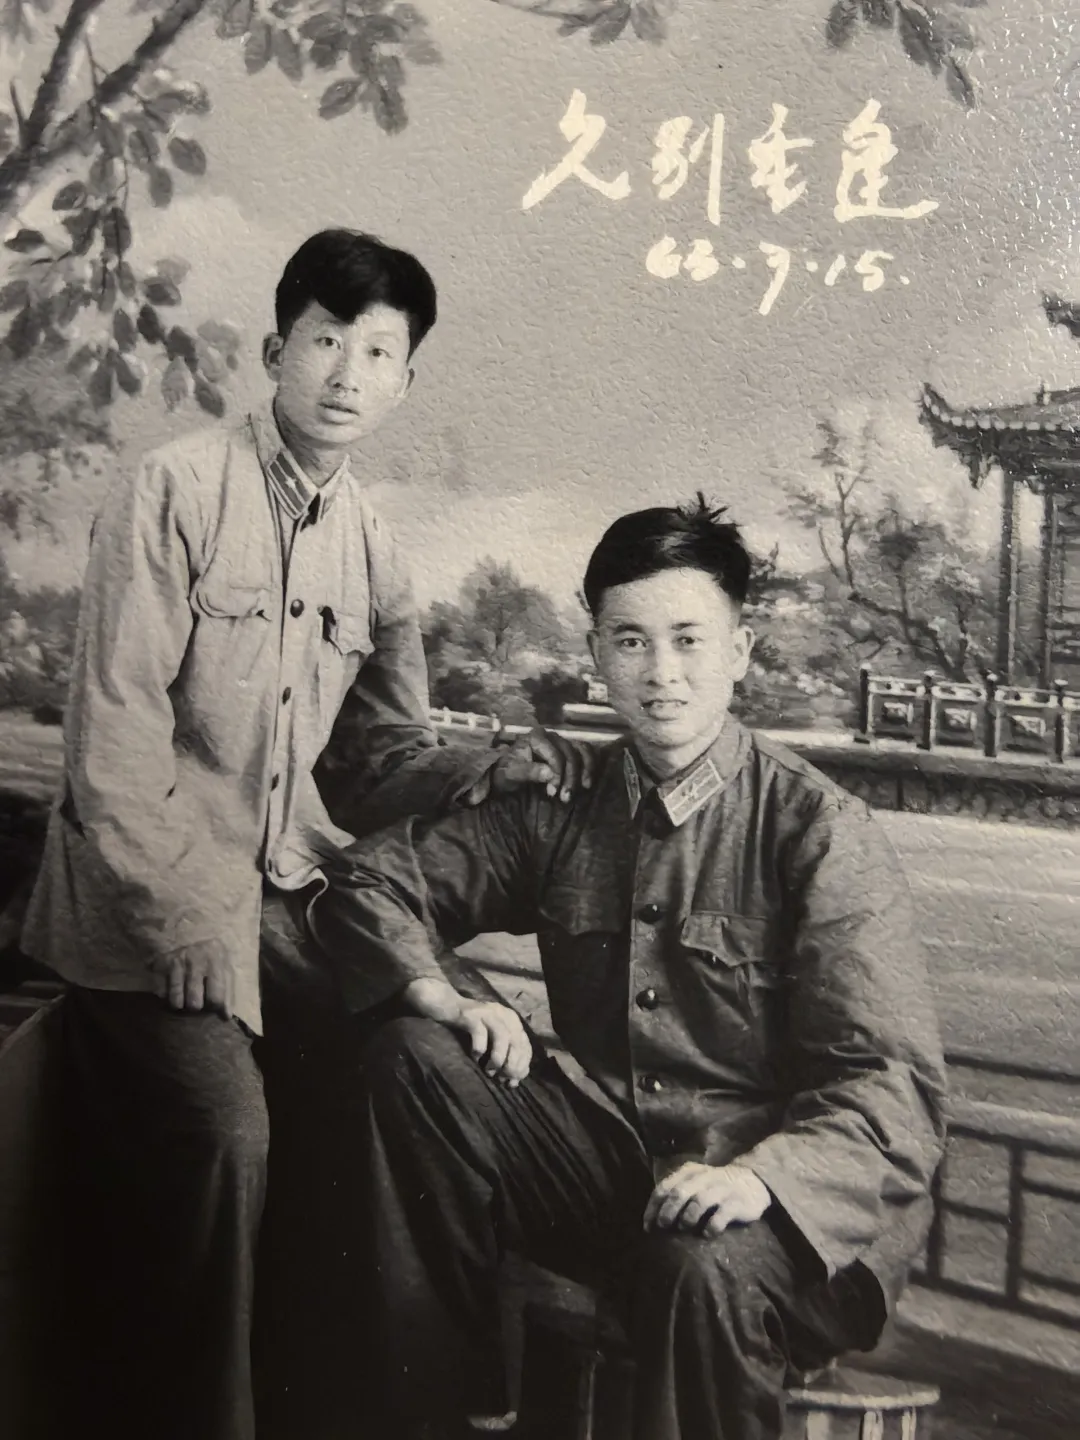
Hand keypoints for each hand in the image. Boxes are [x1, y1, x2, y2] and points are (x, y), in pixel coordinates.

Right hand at [148, 938, 234, 1017]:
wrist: (182, 927)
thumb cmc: (208, 950)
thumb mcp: (224, 962)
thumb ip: (227, 988)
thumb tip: (226, 1016)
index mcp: (216, 960)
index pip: (216, 997)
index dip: (216, 1008)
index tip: (214, 1008)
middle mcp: (196, 962)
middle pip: (194, 1004)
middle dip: (196, 1007)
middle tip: (196, 1001)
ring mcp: (176, 963)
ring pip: (176, 1003)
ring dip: (179, 1004)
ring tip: (183, 997)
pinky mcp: (159, 965)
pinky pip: (161, 994)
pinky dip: (165, 995)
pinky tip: (170, 988)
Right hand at [404, 978, 532, 1085]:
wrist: (447, 1004)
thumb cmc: (470, 1027)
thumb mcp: (491, 1040)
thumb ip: (504, 1056)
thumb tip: (513, 1081)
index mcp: (512, 1020)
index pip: (525, 1045)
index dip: (522, 1066)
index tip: (513, 1082)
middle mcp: (504, 1014)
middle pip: (517, 1042)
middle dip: (512, 1064)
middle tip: (502, 1079)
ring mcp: (488, 1012)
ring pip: (503, 1036)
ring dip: (498, 1058)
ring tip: (490, 1071)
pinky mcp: (472, 1014)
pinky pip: (480, 1033)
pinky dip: (479, 1049)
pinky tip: (474, 1057)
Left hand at [463, 728, 595, 805]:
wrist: (505, 772)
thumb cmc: (506, 772)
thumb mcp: (510, 775)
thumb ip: (528, 772)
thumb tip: (550, 774)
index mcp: (535, 737)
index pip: (555, 755)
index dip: (558, 774)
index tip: (553, 793)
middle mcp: (551, 735)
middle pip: (569, 754)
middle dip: (570, 777)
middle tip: (565, 798)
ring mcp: (561, 740)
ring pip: (580, 751)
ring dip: (583, 771)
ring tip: (583, 788)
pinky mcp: (568, 748)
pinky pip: (585, 752)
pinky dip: (589, 765)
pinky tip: (587, 781)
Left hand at [643, 1163, 770, 1237]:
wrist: (752, 1181)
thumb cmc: (714, 1187)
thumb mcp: (694, 1182)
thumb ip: (676, 1193)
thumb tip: (653, 1220)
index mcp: (689, 1172)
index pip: (664, 1187)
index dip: (653, 1208)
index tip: (648, 1227)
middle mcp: (704, 1177)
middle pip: (679, 1193)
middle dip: (668, 1212)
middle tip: (663, 1227)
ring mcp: (721, 1189)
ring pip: (699, 1201)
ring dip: (688, 1217)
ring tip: (684, 1227)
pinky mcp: (737, 1202)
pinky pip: (721, 1215)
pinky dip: (711, 1226)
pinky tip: (706, 1234)